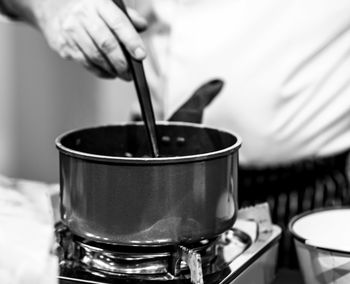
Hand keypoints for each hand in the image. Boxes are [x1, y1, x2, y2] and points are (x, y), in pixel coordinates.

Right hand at [6, 0, 147, 78]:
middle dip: (122, 62)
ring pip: (95, 56)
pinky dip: (100, 71)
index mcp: (98, 3)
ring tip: (122, 74)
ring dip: (112, 69)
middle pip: (106, 44)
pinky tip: (109, 72)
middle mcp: (83, 16)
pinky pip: (86, 63)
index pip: (119, 23)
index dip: (131, 41)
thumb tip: (143, 26)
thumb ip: (126, 17)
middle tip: (131, 73)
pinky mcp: (63, 45)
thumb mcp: (106, 4)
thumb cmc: (86, 8)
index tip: (141, 55)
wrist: (50, 5)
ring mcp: (71, 31)